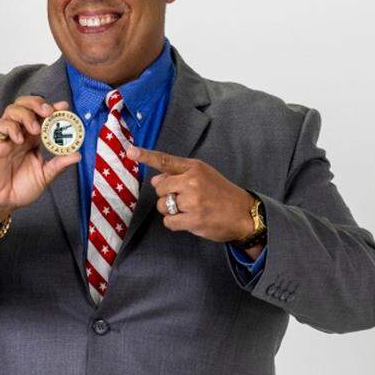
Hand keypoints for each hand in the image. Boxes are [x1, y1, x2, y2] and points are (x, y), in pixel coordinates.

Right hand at [0, 96, 79, 226]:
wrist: (3, 202)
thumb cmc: (22, 188)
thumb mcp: (45, 176)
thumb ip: (59, 164)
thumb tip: (78, 155)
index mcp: (34, 139)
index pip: (43, 116)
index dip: (53, 108)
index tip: (64, 106)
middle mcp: (21, 133)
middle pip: (26, 105)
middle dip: (37, 103)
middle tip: (48, 112)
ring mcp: (8, 136)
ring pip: (12, 110)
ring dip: (26, 114)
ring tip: (35, 129)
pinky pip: (0, 125)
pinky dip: (11, 127)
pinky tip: (19, 139)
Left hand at [126, 146, 259, 244]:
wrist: (245, 214)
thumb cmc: (220, 193)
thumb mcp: (203, 175)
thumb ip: (178, 175)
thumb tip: (155, 180)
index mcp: (194, 167)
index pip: (165, 160)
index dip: (146, 156)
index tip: (129, 151)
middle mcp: (192, 181)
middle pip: (160, 188)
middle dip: (166, 196)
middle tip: (183, 199)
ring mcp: (193, 201)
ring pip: (163, 206)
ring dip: (170, 211)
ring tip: (189, 210)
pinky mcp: (194, 219)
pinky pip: (169, 222)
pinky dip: (174, 223)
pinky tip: (188, 220)